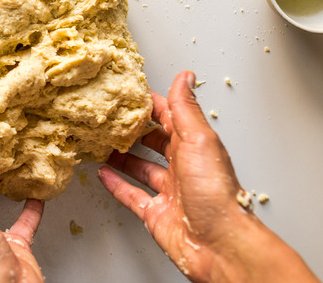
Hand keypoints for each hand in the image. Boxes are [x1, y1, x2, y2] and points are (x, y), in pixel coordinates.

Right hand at [98, 71, 318, 282]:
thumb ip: (186, 109)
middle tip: (111, 118)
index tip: (130, 93)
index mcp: (194, 146)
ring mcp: (169, 192)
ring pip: (141, 168)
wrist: (219, 244)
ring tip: (104, 143)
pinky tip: (104, 175)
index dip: (151, 104)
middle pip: (154, 142)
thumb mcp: (199, 140)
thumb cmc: (216, 195)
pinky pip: (132, 196)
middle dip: (134, 130)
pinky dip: (117, 185)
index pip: (169, 117)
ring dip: (123, 156)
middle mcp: (183, 167)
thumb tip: (185, 77)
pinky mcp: (156, 214)